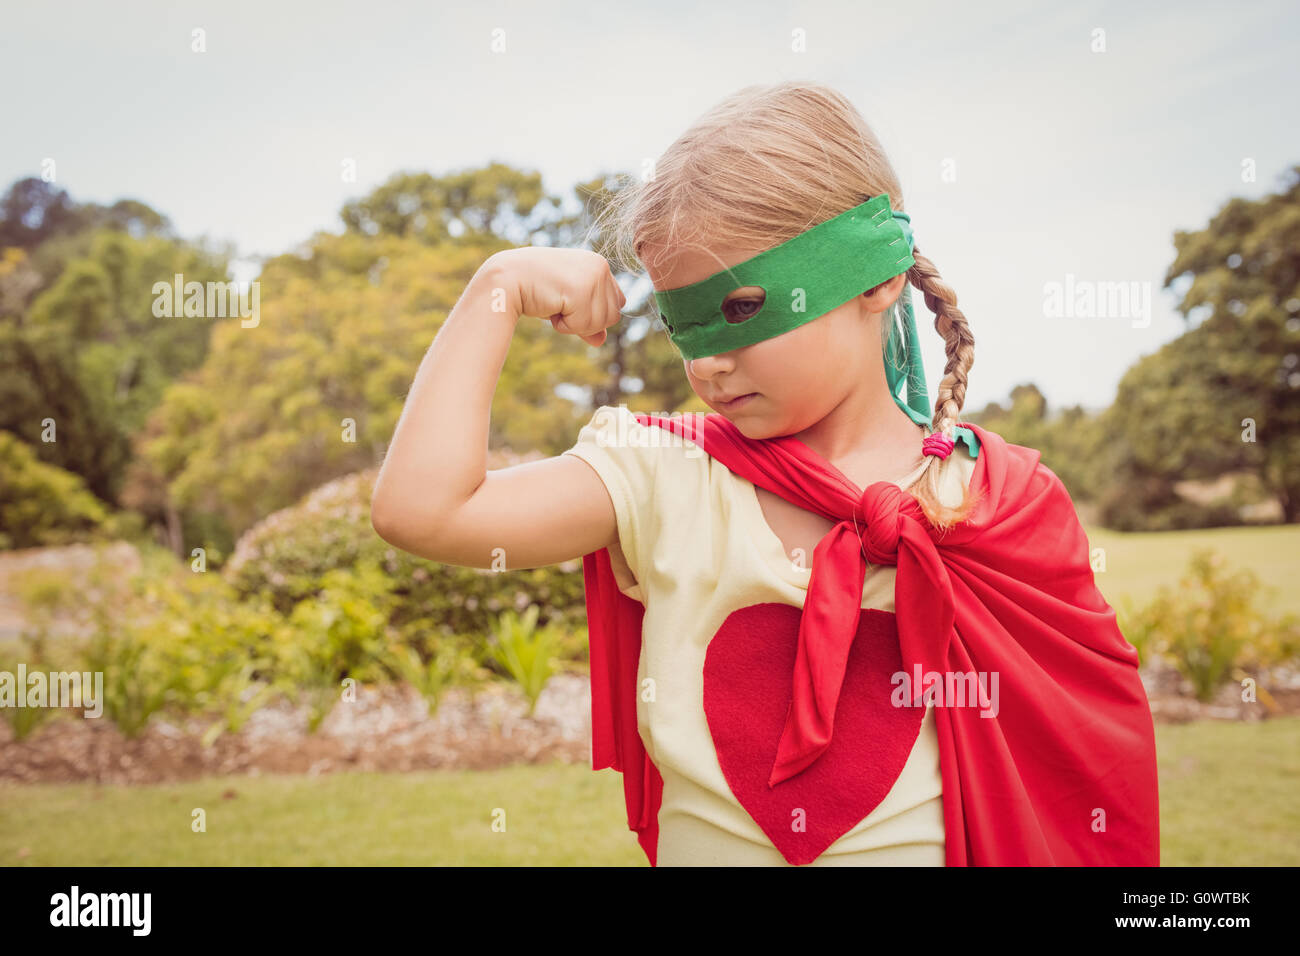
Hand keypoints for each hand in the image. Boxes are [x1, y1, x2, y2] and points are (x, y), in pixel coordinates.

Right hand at [486, 247, 625, 346]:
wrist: (506, 280)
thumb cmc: (535, 290)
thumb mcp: (566, 304)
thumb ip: (587, 319)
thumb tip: (601, 341)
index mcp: (599, 264)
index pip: (617, 303)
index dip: (594, 313)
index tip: (569, 302)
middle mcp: (600, 266)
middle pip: (613, 316)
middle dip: (585, 320)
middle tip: (560, 304)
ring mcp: (592, 276)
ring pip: (600, 323)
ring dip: (574, 323)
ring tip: (554, 303)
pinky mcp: (580, 289)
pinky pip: (584, 325)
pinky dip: (565, 325)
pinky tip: (550, 306)